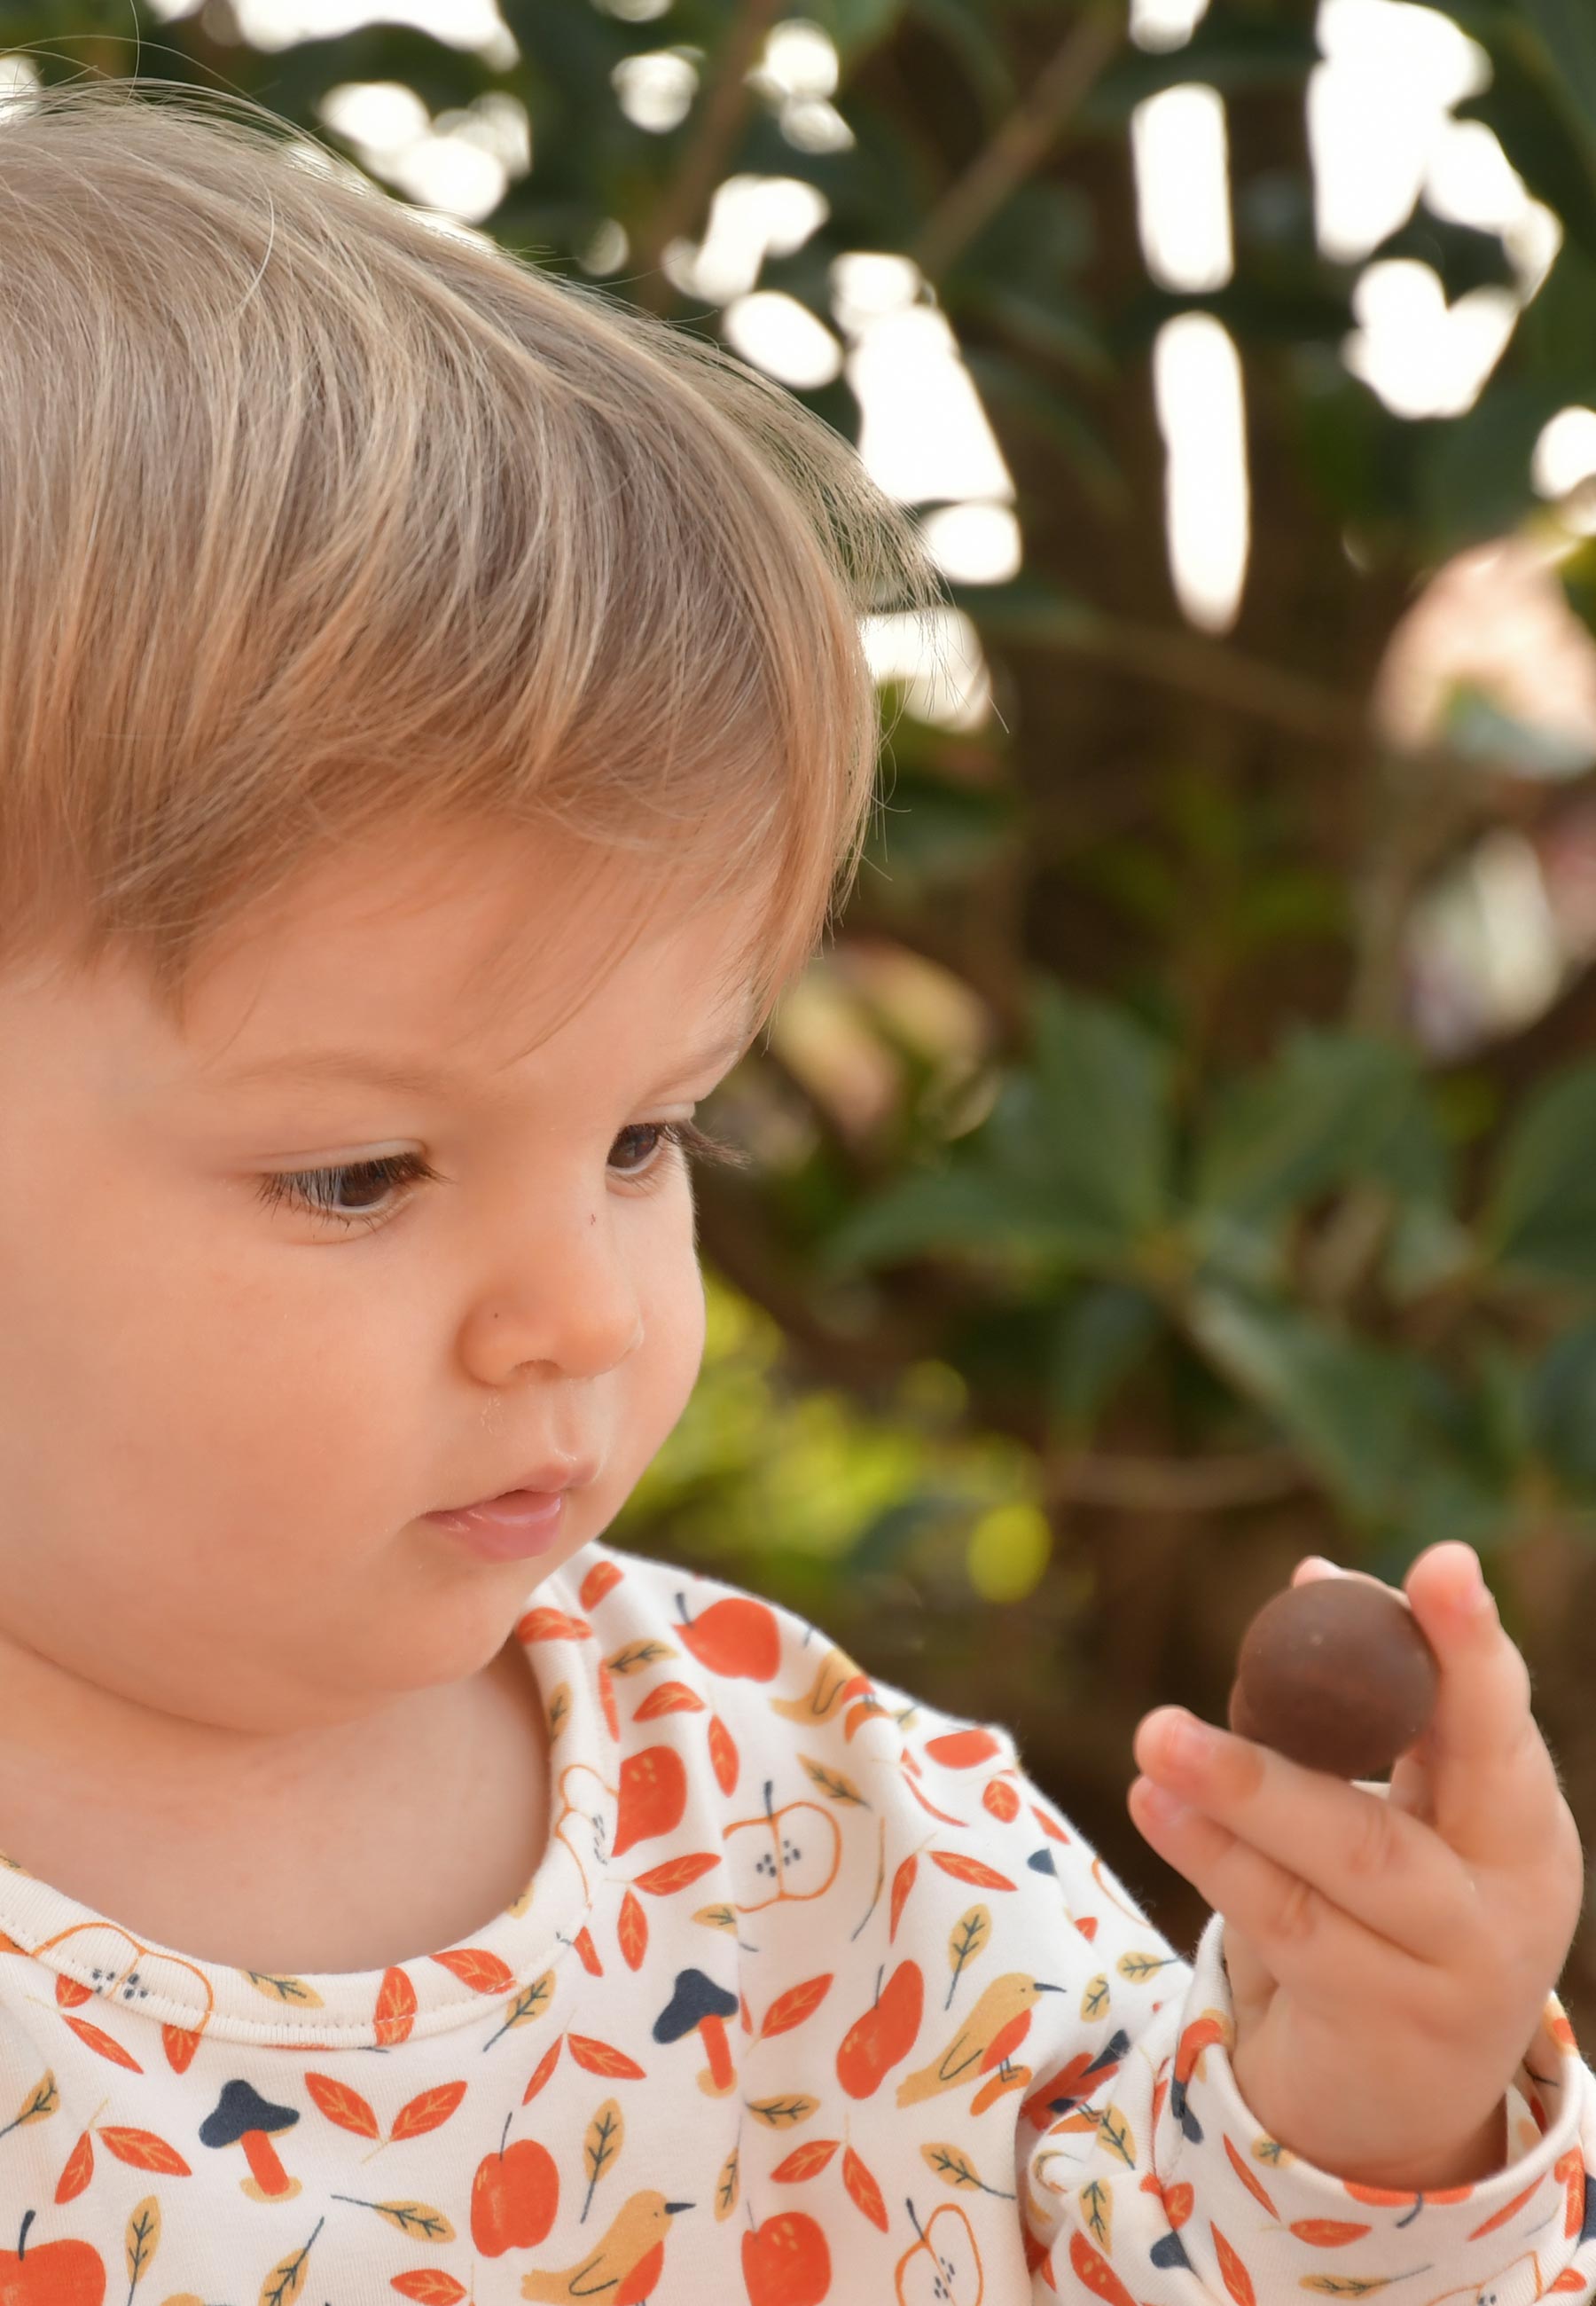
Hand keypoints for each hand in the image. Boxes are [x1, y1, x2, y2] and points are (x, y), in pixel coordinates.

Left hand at [1127, 1541, 1584, 2188]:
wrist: (1401, 2098)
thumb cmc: (1397, 1915)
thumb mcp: (1408, 1814)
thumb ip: (1371, 1704)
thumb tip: (1312, 1574)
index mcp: (1523, 1818)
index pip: (1501, 1715)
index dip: (1471, 1642)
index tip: (1442, 1565)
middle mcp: (1514, 1891)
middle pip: (1455, 1776)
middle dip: (1377, 1687)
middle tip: (1302, 1604)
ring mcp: (1457, 1967)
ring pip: (1353, 1856)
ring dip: (1249, 1787)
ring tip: (1158, 1737)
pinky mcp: (1381, 2023)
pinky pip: (1289, 1923)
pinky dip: (1216, 1857)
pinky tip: (1154, 1806)